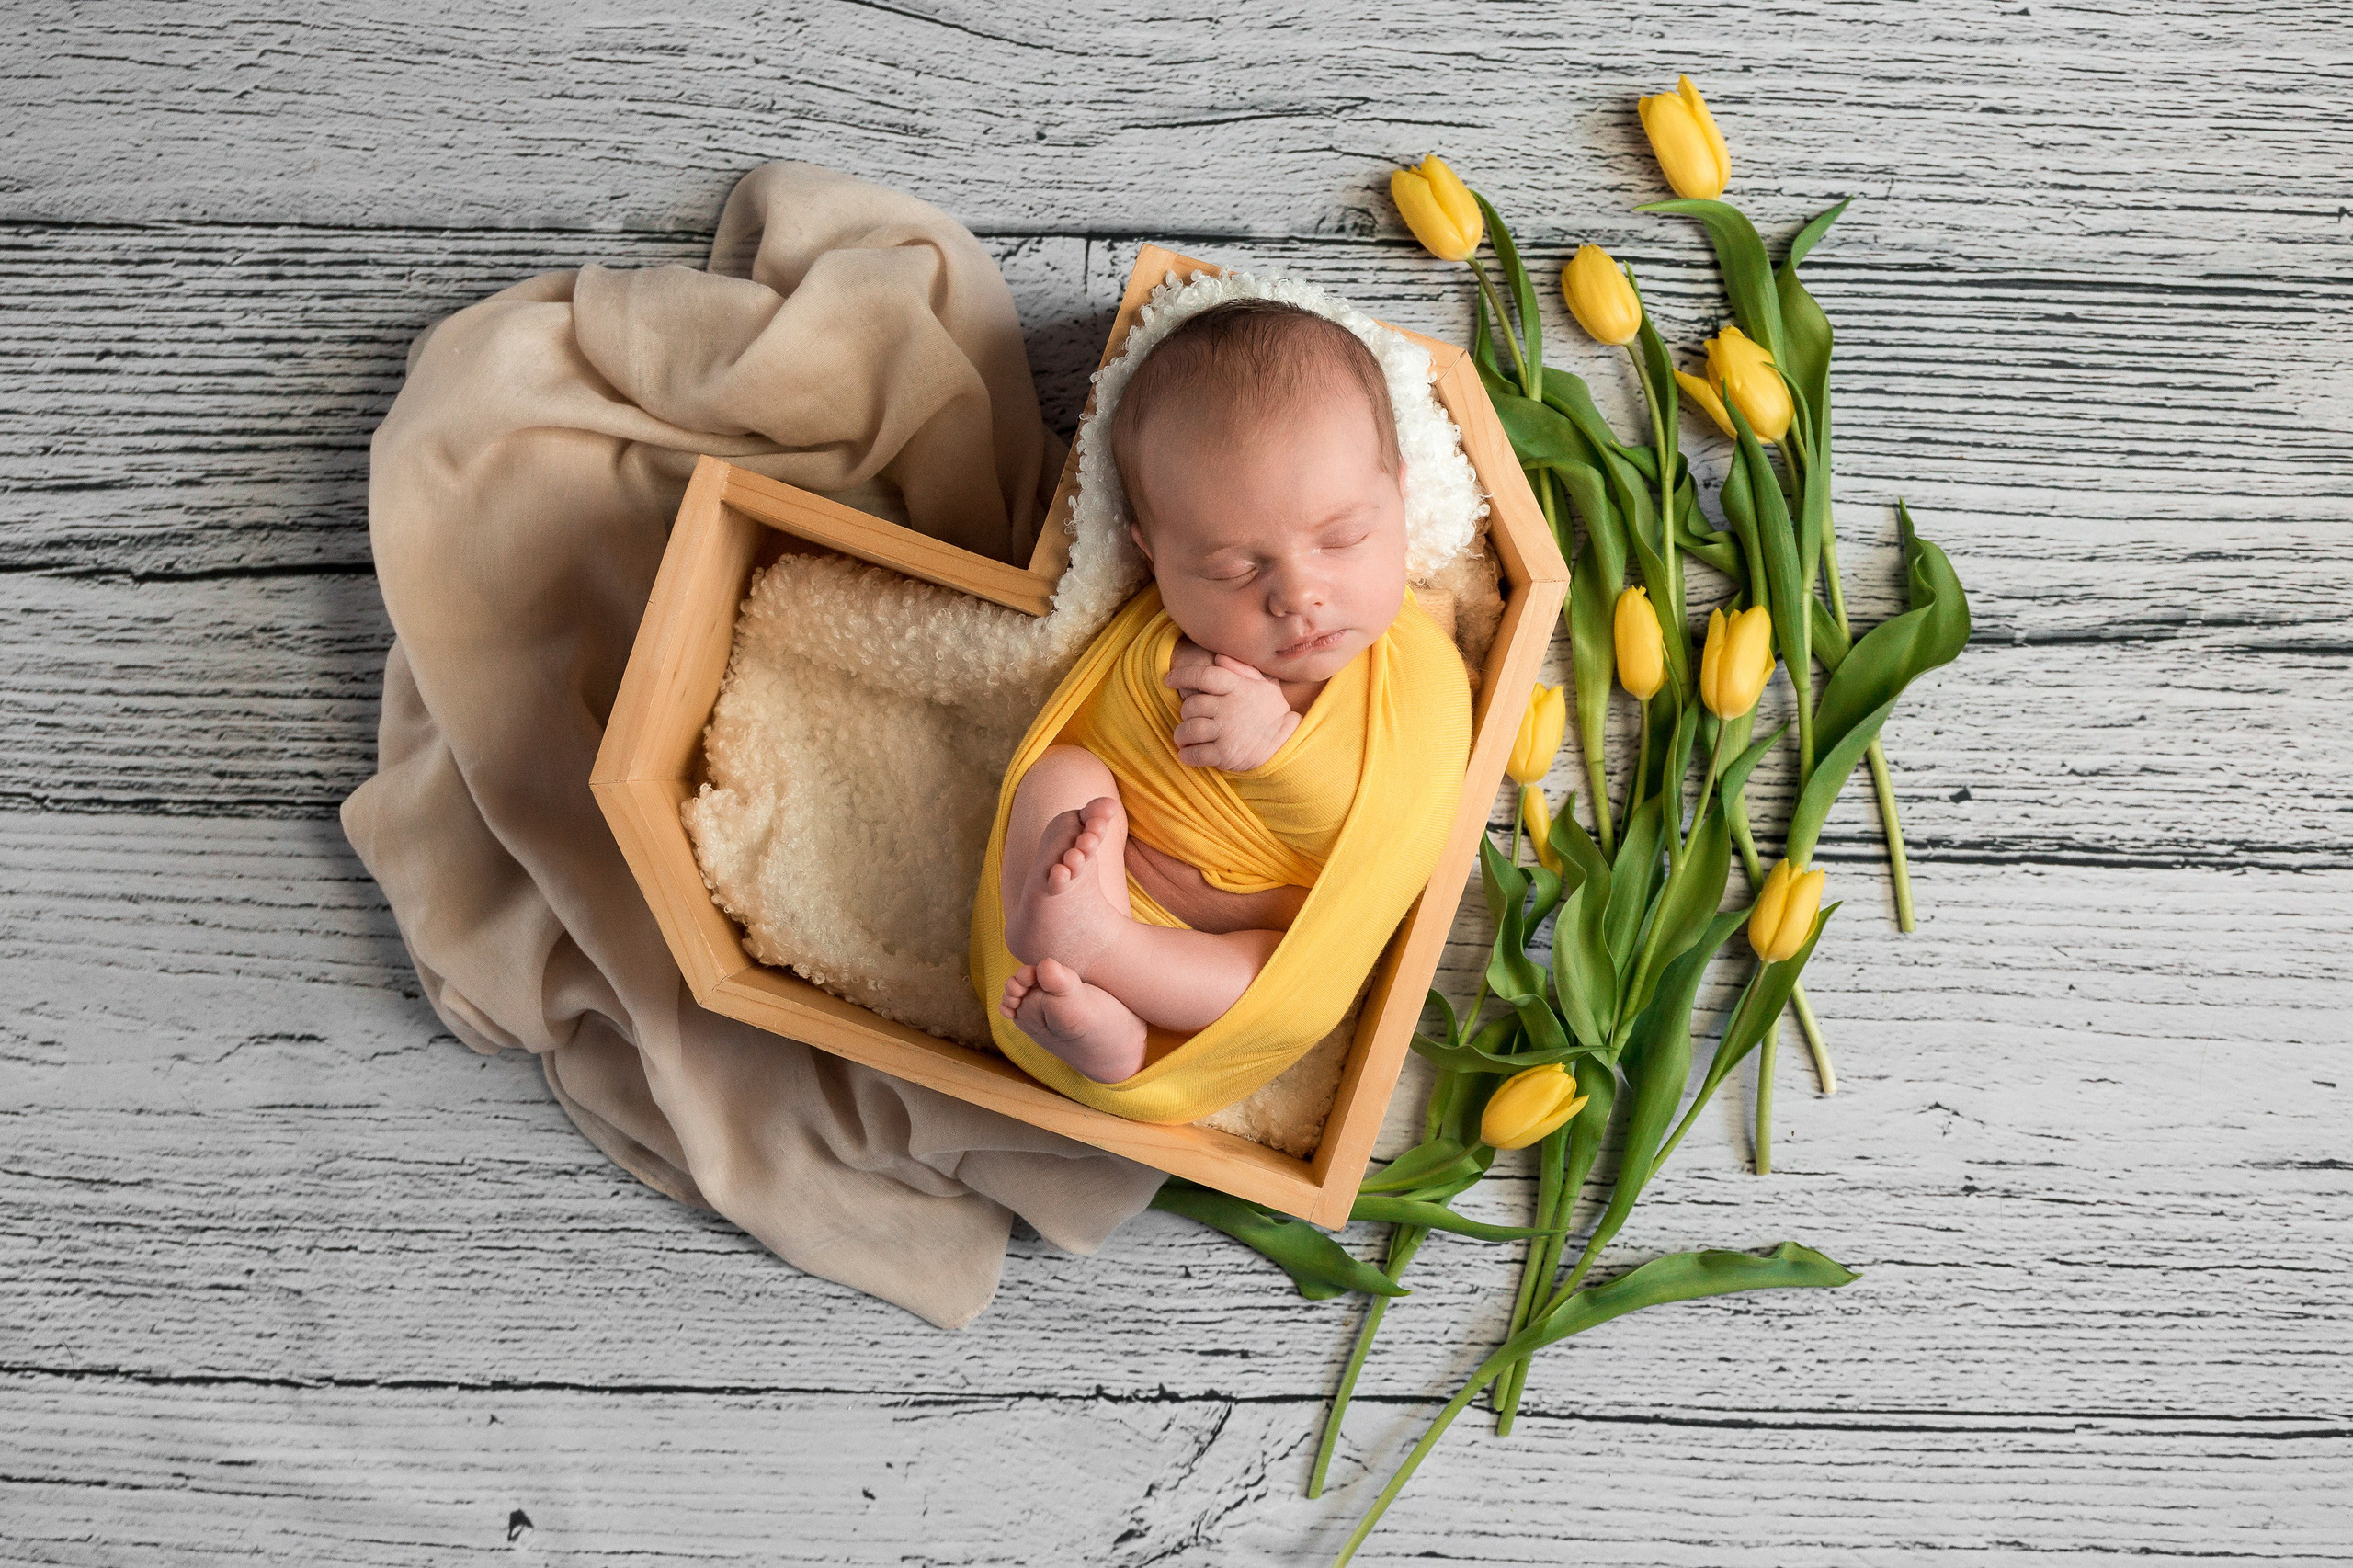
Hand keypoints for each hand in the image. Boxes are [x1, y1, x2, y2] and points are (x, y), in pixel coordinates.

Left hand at [1164, 644, 1299, 771]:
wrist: (1285, 744)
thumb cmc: (1271, 711)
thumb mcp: (1264, 684)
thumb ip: (1241, 669)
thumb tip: (1219, 656)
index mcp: (1236, 688)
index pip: (1203, 676)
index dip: (1182, 676)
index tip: (1169, 679)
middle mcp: (1228, 708)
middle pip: (1190, 705)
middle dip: (1185, 712)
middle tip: (1190, 717)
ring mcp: (1225, 732)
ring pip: (1187, 730)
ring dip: (1181, 735)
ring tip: (1185, 737)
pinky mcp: (1224, 754)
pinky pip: (1194, 754)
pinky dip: (1187, 754)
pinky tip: (1189, 753)